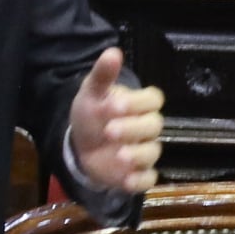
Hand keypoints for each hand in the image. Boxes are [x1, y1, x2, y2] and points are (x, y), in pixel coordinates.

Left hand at [67, 47, 164, 197]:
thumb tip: (113, 51)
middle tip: (109, 131)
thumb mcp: (92, 92)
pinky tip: (125, 180)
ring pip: (152, 152)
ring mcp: (143, 150)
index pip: (153, 99)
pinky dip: (139, 181)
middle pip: (154, 125)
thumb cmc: (92, 113)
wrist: (80, 143)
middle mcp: (146, 127)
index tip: (114, 106)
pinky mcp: (138, 173)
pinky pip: (148, 179)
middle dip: (133, 128)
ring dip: (137, 155)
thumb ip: (103, 75)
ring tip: (118, 156)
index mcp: (139, 104)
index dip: (137, 103)